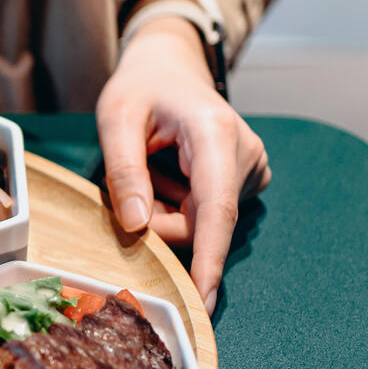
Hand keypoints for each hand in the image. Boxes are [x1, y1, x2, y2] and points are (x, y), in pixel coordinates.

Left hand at [96, 16, 270, 311]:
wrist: (170, 66)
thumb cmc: (141, 87)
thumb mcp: (116, 118)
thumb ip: (123, 170)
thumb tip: (135, 226)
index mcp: (217, 135)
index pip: (215, 212)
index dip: (208, 260)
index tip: (204, 302)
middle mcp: (246, 155)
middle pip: (201, 225)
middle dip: (158, 224)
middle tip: (128, 190)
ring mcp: (251, 170)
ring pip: (201, 225)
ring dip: (165, 214)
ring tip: (151, 171)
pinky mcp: (246, 181)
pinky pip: (205, 217)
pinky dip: (177, 207)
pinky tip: (167, 175)